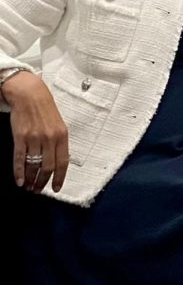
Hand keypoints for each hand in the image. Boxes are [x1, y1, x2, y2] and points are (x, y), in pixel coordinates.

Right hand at [3, 71, 69, 192]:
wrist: (30, 95)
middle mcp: (49, 138)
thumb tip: (59, 161)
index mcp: (62, 135)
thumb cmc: (45, 110)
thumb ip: (59, 142)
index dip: (59, 177)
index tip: (56, 188)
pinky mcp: (20, 137)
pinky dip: (18, 172)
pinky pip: (19, 159)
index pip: (63, 161)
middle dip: (43, 182)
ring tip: (29, 187)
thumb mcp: (59, 125)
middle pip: (47, 167)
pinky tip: (19, 181)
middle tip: (38, 189)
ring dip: (31, 179)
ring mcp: (34, 138)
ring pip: (33, 165)